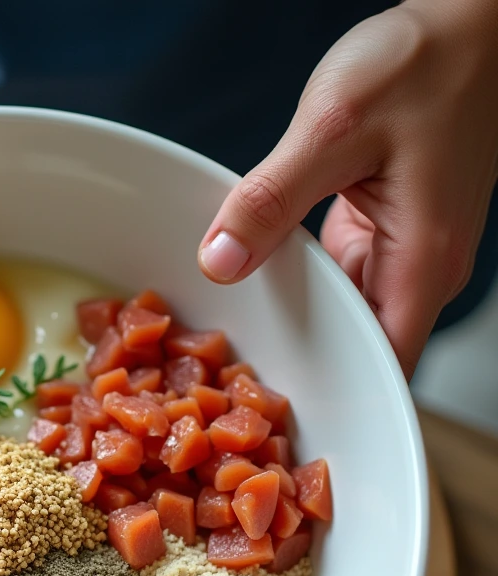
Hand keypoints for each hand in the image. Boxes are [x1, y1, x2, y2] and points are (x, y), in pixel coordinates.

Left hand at [197, 0, 497, 378]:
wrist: (467, 22)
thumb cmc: (425, 64)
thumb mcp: (332, 128)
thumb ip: (272, 200)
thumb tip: (221, 262)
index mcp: (419, 267)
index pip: (381, 374)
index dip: (329, 407)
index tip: (266, 424)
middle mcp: (417, 275)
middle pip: (355, 356)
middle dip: (292, 374)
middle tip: (220, 393)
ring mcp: (400, 259)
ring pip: (341, 321)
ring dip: (291, 332)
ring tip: (225, 350)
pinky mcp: (383, 238)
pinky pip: (336, 284)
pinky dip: (298, 289)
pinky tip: (254, 285)